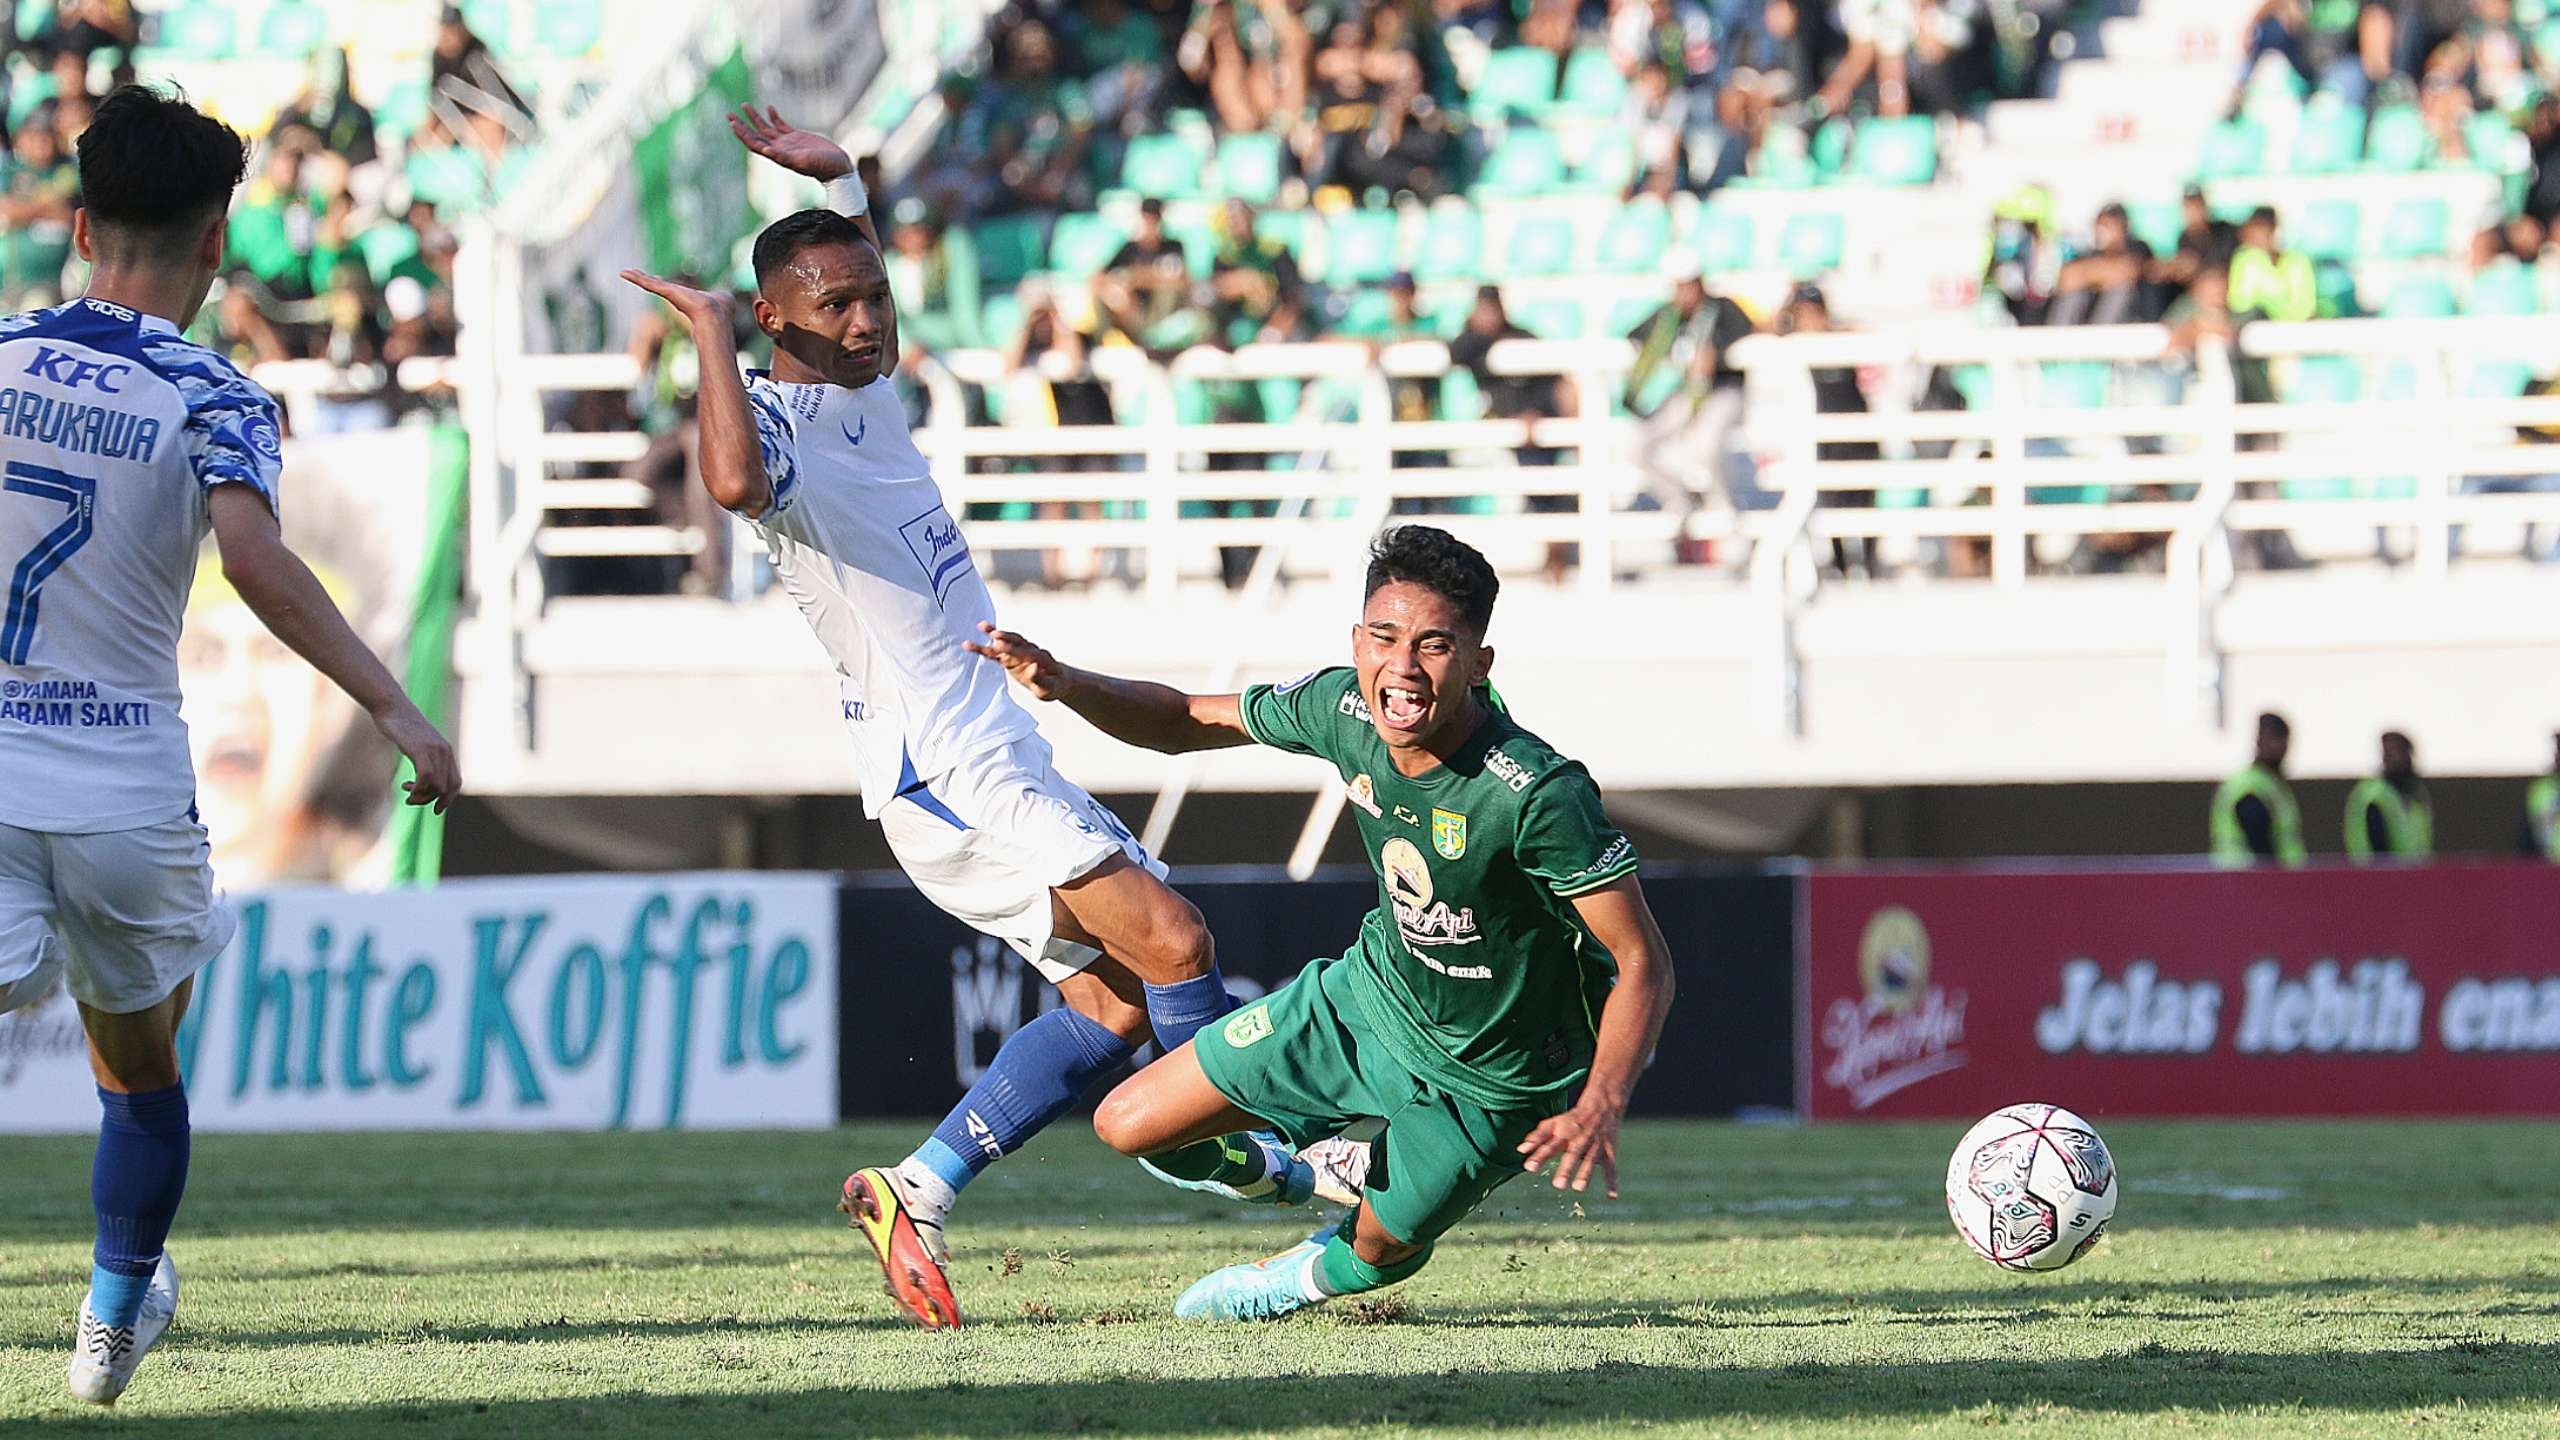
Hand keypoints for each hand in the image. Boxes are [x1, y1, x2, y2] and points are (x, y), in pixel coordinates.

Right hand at [373, 704, 459, 813]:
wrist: (392, 708)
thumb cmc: (402, 728)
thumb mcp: (418, 745)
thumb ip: (426, 759)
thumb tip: (426, 778)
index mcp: (447, 752)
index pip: (456, 783)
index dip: (448, 799)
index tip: (436, 809)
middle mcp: (444, 752)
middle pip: (447, 788)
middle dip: (431, 800)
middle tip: (412, 799)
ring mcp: (434, 750)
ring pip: (437, 786)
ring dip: (421, 796)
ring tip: (407, 793)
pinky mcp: (420, 749)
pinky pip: (426, 777)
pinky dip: (418, 788)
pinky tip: (406, 786)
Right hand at [619, 269, 731, 329]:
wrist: (715, 314)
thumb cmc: (721, 308)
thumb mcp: (722, 298)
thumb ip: (722, 297)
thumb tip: (730, 299)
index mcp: (688, 298)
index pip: (673, 290)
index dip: (665, 285)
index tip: (657, 280)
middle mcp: (677, 297)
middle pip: (658, 286)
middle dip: (646, 280)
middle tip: (633, 275)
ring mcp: (670, 294)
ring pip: (650, 284)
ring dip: (637, 277)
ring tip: (624, 272)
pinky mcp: (666, 291)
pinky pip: (647, 283)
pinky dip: (636, 278)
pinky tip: (624, 273)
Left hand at [729, 104, 851, 181]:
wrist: (837, 167)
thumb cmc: (821, 166)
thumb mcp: (802, 161)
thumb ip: (784, 157)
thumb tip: (766, 151)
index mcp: (777, 155)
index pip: (754, 143)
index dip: (742, 134)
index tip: (732, 122)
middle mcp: (779, 149)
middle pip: (755, 135)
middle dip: (742, 125)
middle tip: (729, 114)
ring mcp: (787, 142)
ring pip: (766, 128)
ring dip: (754, 118)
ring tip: (744, 105)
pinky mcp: (797, 137)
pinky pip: (781, 125)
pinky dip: (774, 116)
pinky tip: (769, 108)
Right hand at [962, 622, 1076, 700]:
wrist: (1058, 679)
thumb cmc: (1053, 686)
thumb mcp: (1048, 688)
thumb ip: (1040, 679)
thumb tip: (1033, 666)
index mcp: (1039, 659)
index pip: (1023, 652)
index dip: (1011, 649)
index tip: (999, 645)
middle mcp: (1030, 651)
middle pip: (1015, 642)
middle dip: (1004, 637)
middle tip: (992, 634)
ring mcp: (1022, 652)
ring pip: (1008, 640)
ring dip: (996, 633)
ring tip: (981, 625)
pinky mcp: (1014, 657)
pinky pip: (1001, 650)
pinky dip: (990, 643)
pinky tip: (980, 633)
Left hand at [1517, 1095, 1623, 1196]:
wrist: (1602, 1106)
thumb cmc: (1572, 1119)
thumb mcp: (1553, 1124)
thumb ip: (1537, 1137)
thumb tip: (1520, 1150)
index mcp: (1564, 1133)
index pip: (1549, 1145)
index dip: (1539, 1156)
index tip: (1529, 1167)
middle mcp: (1579, 1139)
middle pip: (1572, 1154)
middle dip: (1565, 1169)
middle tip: (1558, 1185)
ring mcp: (1595, 1146)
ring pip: (1590, 1160)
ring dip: (1585, 1174)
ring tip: (1578, 1188)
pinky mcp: (1609, 1151)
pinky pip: (1611, 1167)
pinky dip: (1613, 1181)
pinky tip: (1612, 1196)